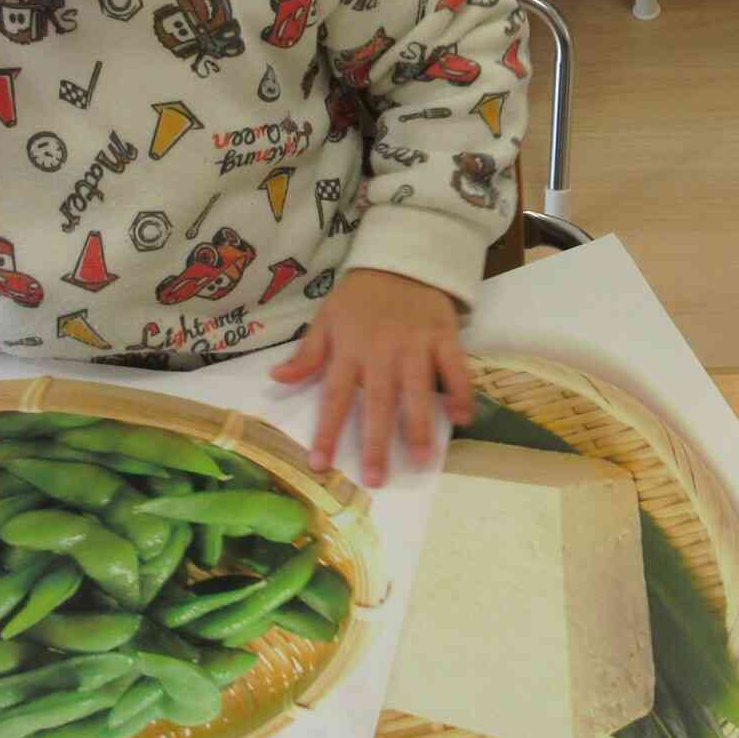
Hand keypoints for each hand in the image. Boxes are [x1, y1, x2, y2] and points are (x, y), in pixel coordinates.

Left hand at [269, 269, 472, 486]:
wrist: (403, 258)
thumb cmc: (360, 295)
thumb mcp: (326, 318)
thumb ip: (307, 353)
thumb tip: (276, 379)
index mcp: (350, 349)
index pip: (335, 397)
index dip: (327, 431)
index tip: (320, 465)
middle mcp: (382, 351)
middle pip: (379, 402)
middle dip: (377, 443)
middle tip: (378, 479)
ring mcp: (417, 344)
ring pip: (418, 390)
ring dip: (421, 426)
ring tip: (424, 460)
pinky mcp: (444, 336)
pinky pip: (455, 368)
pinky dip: (460, 393)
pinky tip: (462, 419)